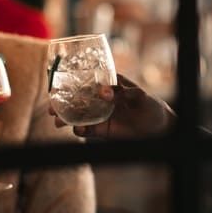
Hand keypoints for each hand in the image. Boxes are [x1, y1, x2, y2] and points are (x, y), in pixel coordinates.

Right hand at [50, 74, 174, 138]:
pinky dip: (79, 130)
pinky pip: (87, 130)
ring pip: (78, 115)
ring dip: (66, 118)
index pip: (86, 81)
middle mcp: (100, 99)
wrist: (160, 129)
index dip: (70, 84)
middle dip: (62, 103)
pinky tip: (76, 129)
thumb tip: (103, 92)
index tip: (57, 87)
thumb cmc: (151, 106)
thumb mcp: (139, 96)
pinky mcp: (102, 130)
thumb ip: (122, 92)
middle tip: (51, 107)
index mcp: (108, 85)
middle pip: (76, 99)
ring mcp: (100, 115)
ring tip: (57, 121)